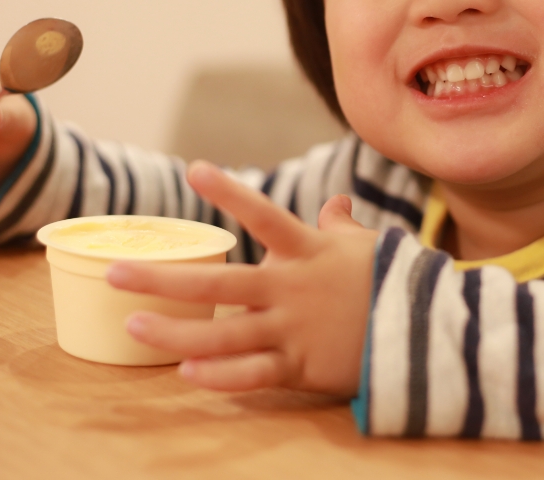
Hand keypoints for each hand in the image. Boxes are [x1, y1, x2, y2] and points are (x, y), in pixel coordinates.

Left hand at [106, 160, 378, 397]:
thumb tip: (338, 202)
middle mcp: (293, 288)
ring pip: (224, 333)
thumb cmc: (391, 282)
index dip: (229, 192)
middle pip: (220, 283)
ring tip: (133, 324)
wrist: (427, 334)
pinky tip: (185, 372)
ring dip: (175, 331)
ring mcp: (295, 330)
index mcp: (307, 251)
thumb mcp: (367, 245)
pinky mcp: (302, 367)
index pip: (263, 215)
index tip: (193, 168)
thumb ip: (341, 225)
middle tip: (116, 271)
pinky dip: (219, 375)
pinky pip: (253, 374)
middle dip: (164, 278)